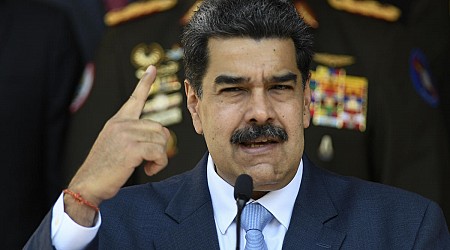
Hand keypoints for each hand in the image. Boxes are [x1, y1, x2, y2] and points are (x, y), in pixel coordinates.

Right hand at [65, 66, 169, 224]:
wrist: (88, 185)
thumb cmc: (104, 169)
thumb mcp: (115, 145)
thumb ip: (132, 135)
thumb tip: (158, 137)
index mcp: (117, 121)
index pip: (134, 98)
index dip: (145, 83)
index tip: (151, 69)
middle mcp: (122, 124)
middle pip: (160, 128)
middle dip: (160, 146)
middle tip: (150, 159)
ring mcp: (126, 135)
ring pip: (162, 141)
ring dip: (160, 157)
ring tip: (147, 165)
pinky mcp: (132, 148)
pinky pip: (159, 152)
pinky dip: (159, 164)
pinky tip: (149, 169)